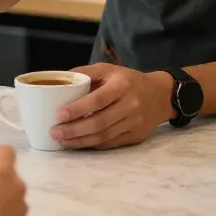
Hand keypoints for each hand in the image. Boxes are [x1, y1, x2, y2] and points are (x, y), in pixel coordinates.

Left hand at [50, 64, 173, 149]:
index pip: (98, 99)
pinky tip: (79, 144)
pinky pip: (110, 143)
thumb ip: (86, 73)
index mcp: (122, 85)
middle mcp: (130, 105)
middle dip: (74, 130)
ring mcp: (134, 123)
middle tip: (55, 132)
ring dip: (80, 141)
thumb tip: (61, 79)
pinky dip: (92, 145)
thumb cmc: (128, 80)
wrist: (160, 95)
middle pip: (100, 122)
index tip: (59, 114)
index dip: (78, 109)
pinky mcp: (135, 136)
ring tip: (62, 141)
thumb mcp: (109, 69)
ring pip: (104, 136)